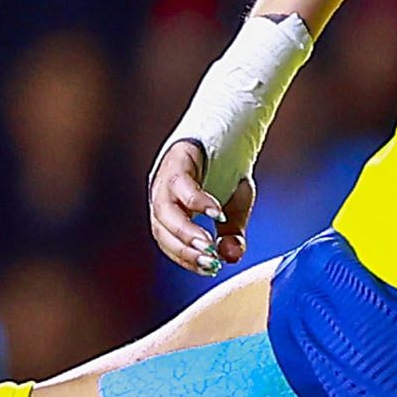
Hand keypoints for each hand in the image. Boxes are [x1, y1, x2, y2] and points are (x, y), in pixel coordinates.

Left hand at [150, 137, 253, 277]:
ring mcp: (166, 176)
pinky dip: (198, 202)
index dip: (186, 259)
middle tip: (210, 262)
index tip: (210, 269)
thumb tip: (233, 258)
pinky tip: (216, 215)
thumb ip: (233, 234)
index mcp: (170, 210)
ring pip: (165, 211)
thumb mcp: (235, 208)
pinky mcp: (178, 158)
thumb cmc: (228, 169)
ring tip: (208, 245)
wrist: (232, 127)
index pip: (168, 243)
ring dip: (186, 232)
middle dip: (185, 250)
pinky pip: (182, 185)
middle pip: (161, 230)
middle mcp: (161, 194)